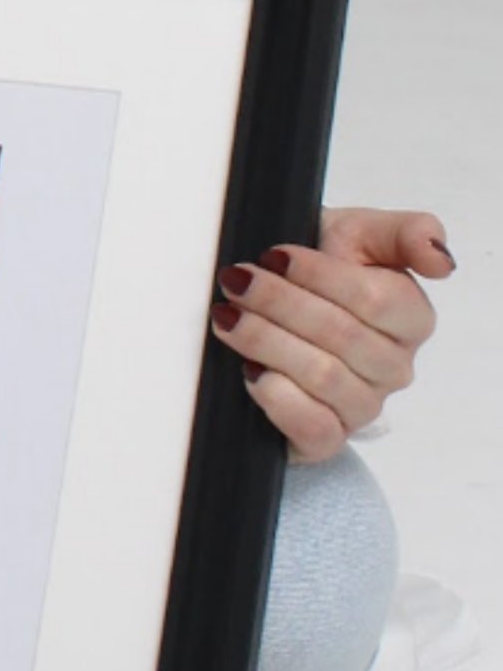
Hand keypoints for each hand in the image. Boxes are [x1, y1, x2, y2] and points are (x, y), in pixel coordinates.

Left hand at [211, 207, 452, 462]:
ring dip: (266, 342)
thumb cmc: (317, 270)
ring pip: (322, 377)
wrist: (272, 310)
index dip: (318, 275)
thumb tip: (441, 261)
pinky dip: (278, 398)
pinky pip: (314, 427)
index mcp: (411, 317)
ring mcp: (363, 406)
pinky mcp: (326, 438)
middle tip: (237, 281)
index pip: (374, 299)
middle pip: (341, 335)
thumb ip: (408, 233)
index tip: (274, 255)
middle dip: (279, 303)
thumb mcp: (360, 234)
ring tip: (229, 317)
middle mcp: (393, 367)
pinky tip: (250, 370)